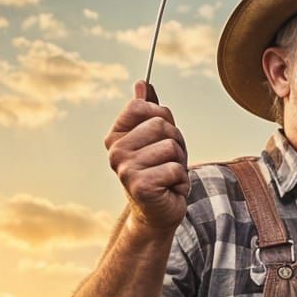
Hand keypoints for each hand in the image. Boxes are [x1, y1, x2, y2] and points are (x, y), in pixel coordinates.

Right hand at [105, 81, 189, 231]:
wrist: (158, 212)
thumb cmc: (160, 171)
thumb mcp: (157, 138)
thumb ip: (149, 111)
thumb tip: (142, 83)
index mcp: (116, 136)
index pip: (143, 106)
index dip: (163, 119)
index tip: (160, 139)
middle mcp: (115, 151)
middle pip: (161, 124)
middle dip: (176, 142)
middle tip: (168, 162)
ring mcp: (125, 169)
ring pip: (171, 146)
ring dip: (180, 162)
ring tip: (169, 176)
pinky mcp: (141, 186)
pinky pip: (176, 168)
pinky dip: (181, 180)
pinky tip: (170, 189)